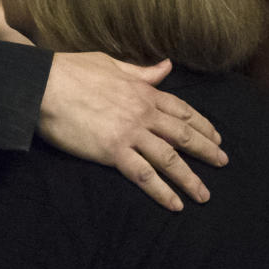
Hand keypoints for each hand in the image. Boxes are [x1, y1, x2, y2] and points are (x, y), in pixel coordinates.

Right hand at [37, 53, 226, 210]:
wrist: (45, 84)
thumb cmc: (72, 70)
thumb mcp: (110, 64)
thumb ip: (140, 71)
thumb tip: (166, 66)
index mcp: (142, 92)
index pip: (181, 110)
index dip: (201, 124)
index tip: (215, 136)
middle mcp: (143, 113)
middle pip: (183, 135)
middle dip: (206, 150)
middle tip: (222, 162)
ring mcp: (130, 133)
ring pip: (170, 159)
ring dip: (190, 179)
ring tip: (204, 194)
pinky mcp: (114, 152)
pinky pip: (144, 176)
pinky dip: (162, 191)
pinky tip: (175, 204)